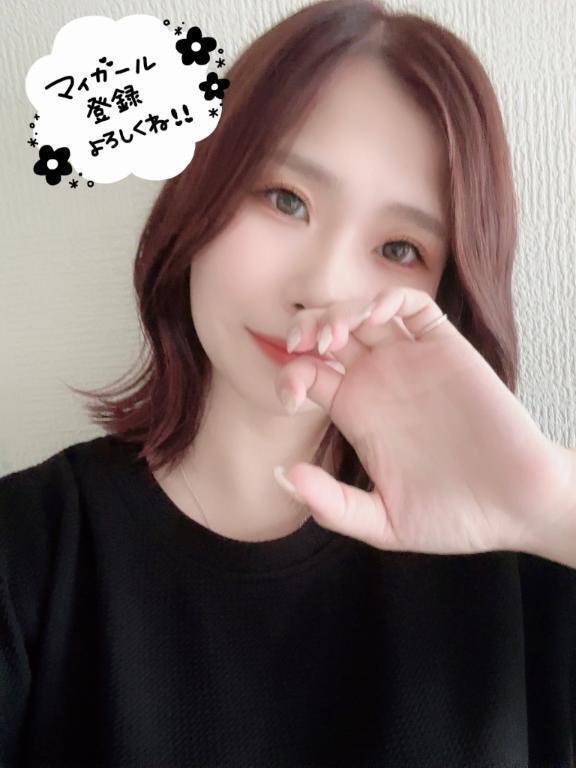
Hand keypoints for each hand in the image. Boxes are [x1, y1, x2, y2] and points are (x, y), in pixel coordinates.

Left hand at [273, 287, 571, 555]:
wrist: (515, 509)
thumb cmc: (452, 517)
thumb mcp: (383, 523)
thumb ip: (332, 505)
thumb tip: (283, 476)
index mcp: (357, 413)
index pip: (309, 373)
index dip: (289, 375)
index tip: (289, 398)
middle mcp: (379, 381)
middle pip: (328, 333)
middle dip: (305, 329)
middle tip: (299, 345)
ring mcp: (412, 362)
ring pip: (364, 312)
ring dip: (341, 310)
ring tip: (333, 336)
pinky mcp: (447, 350)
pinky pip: (415, 307)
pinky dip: (389, 300)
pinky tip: (375, 318)